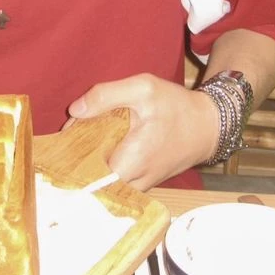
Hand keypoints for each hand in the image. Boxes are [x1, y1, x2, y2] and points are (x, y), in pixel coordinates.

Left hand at [65, 73, 218, 190]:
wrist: (208, 126)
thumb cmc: (176, 107)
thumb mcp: (143, 89)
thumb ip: (106, 96)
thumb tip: (75, 110)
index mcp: (133, 160)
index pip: (88, 173)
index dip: (72, 156)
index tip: (66, 139)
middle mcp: (135, 181)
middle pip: (93, 179)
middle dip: (78, 158)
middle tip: (74, 134)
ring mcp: (140, 186)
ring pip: (103, 182)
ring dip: (91, 162)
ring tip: (86, 138)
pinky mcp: (143, 183)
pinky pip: (116, 180)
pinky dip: (105, 165)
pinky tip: (101, 145)